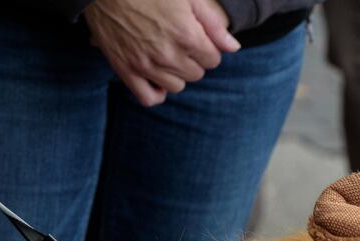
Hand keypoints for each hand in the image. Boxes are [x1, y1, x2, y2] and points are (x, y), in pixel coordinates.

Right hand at [84, 0, 239, 106]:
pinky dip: (157, 92)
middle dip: (194, 59)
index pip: (213, 59)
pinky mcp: (126, 71)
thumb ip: (212, 23)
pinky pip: (149, 98)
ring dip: (177, 74)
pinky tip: (157, 77)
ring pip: (177, 87)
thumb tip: (233, 47)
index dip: (208, 47)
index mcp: (186, 35)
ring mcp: (145, 66)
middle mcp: (167, 55)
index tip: (198, 36)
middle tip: (182, 42)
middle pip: (196, 74)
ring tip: (168, 55)